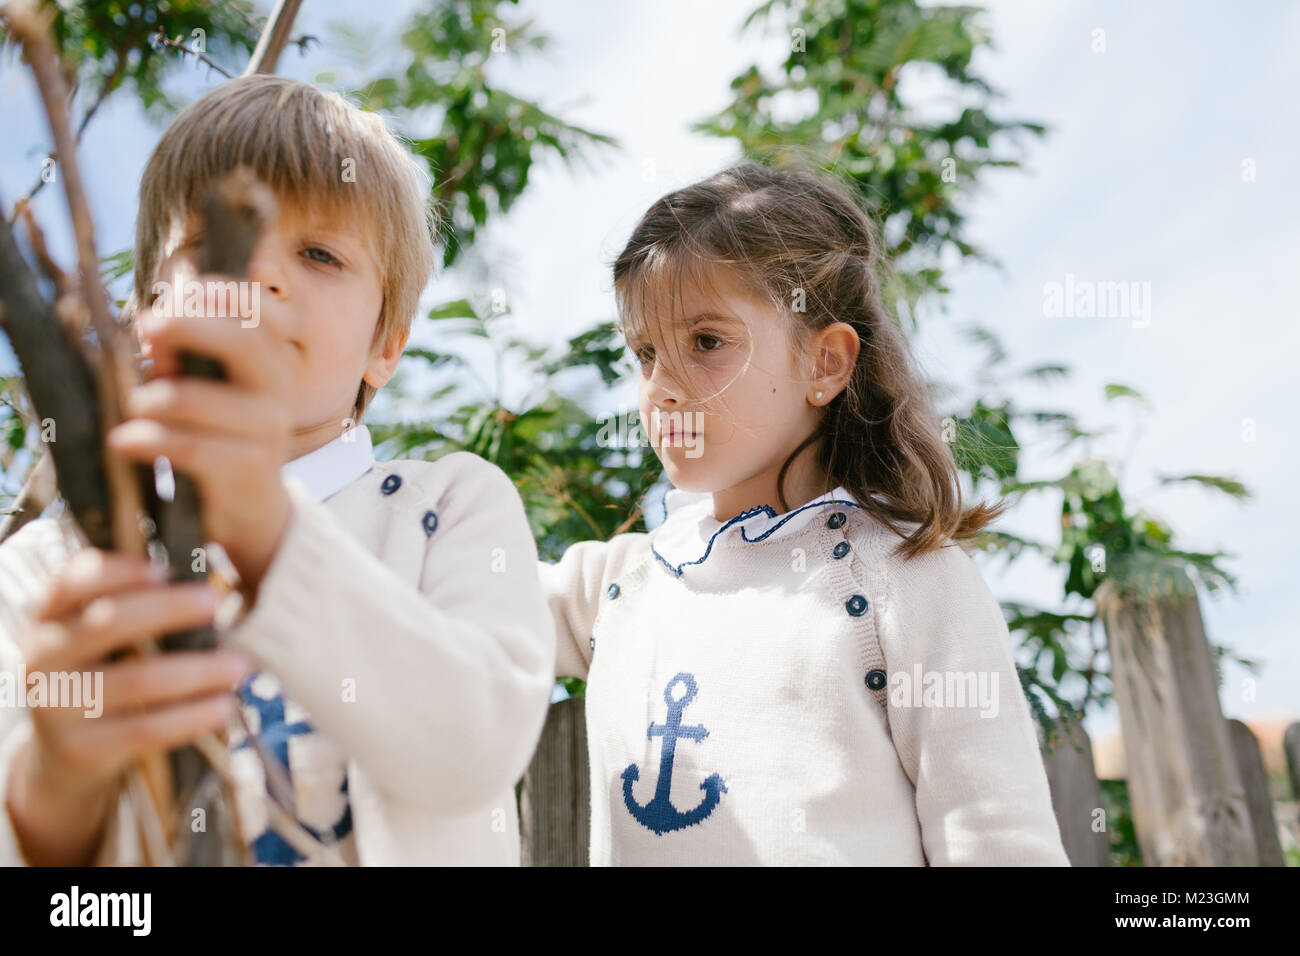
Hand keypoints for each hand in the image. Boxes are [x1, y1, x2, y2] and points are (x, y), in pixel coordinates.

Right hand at [5, 549, 251, 864]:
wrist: (64, 753)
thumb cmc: (102, 674)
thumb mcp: (98, 638)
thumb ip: (133, 608)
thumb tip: (208, 586)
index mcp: (49, 617)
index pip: (74, 581)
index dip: (119, 571)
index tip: (166, 569)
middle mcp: (43, 656)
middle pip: (108, 623)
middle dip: (169, 609)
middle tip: (216, 602)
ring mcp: (56, 705)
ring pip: (138, 680)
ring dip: (199, 670)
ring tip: (241, 665)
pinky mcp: (80, 749)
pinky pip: (146, 729)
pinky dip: (193, 716)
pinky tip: (225, 706)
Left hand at [107, 275, 293, 588]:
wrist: (252, 511)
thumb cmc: (218, 437)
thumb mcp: (203, 387)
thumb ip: (182, 355)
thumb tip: (151, 327)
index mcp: (270, 362)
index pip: (261, 312)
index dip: (223, 293)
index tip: (177, 292)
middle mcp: (278, 391)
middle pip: (248, 342)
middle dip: (192, 326)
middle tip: (147, 327)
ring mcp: (269, 432)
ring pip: (206, 399)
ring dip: (157, 397)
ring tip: (134, 406)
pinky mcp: (249, 472)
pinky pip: (193, 448)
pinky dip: (151, 441)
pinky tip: (123, 442)